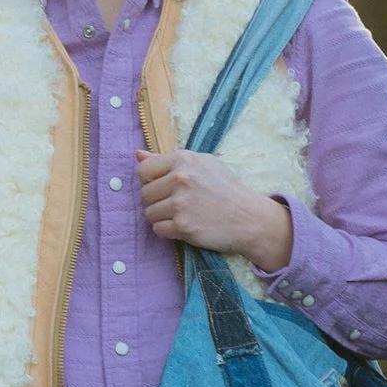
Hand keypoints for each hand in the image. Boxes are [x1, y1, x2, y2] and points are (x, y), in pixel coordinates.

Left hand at [135, 148, 294, 273]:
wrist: (249, 217)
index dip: (150, 181)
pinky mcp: (183, 226)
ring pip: (150, 213)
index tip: (164, 187)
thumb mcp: (202, 164)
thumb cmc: (226, 188)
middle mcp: (180, 179)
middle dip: (157, 201)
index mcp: (183, 160)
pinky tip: (185, 226)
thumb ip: (167, 159)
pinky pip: (158, 230)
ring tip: (183, 215)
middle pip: (145, 194)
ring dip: (162, 218)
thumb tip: (137, 154)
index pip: (144, 170)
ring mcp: (181, 203)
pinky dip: (168, 231)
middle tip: (178, 204)